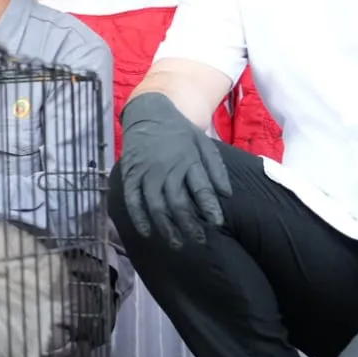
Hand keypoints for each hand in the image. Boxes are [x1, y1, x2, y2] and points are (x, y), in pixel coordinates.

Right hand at [118, 93, 231, 247]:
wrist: (150, 112)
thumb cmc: (180, 132)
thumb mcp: (204, 144)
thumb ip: (216, 169)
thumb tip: (226, 195)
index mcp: (189, 160)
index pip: (201, 189)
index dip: (209, 208)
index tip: (216, 224)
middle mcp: (167, 168)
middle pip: (178, 203)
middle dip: (188, 225)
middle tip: (197, 241)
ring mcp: (146, 172)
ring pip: (156, 205)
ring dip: (166, 227)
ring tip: (176, 243)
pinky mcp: (131, 174)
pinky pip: (133, 199)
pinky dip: (139, 217)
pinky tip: (147, 231)